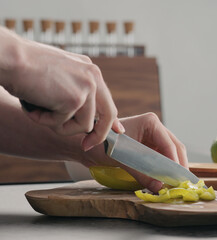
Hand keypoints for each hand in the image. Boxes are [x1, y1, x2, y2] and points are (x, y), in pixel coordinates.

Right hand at [0, 29, 122, 150]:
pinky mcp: (74, 99)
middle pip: (108, 115)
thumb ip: (73, 90)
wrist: (9, 58)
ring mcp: (86, 88)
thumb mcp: (58, 76)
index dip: (111, 119)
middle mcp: (93, 77)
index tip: (117, 131)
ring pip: (83, 126)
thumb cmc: (24, 66)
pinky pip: (62, 125)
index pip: (107, 100)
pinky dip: (43, 121)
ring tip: (37, 109)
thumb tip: (81, 110)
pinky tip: (31, 104)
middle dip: (98, 135)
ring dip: (58, 125)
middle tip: (86, 147)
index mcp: (89, 71)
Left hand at [81, 113, 187, 192]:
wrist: (86, 144)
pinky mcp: (150, 147)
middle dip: (178, 164)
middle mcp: (155, 128)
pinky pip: (163, 158)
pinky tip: (167, 179)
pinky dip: (166, 168)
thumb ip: (141, 173)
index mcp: (151, 123)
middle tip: (182, 182)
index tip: (177, 177)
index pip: (169, 144)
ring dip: (174, 167)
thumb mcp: (122, 159)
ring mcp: (154, 137)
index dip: (174, 161)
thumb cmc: (102, 144)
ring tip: (176, 182)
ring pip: (172, 152)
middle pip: (175, 147)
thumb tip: (159, 187)